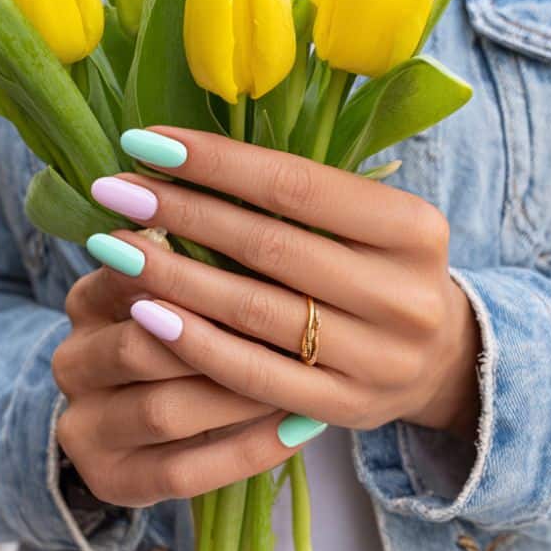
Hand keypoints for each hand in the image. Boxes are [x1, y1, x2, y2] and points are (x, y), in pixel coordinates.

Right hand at [51, 267, 299, 506]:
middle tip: (294, 331)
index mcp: (85, 301)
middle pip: (140, 347)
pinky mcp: (110, 480)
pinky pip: (182, 473)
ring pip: (162, 411)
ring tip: (302, 380)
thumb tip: (264, 220)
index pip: (130, 276)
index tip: (268, 267)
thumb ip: (204, 261)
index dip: (196, 274)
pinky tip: (298, 432)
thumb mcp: (178, 287)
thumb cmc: (181, 333)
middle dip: (220, 341)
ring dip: (238, 396)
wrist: (134, 420)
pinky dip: (247, 452)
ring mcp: (84, 427)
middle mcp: (72, 363)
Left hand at [88, 127, 481, 440]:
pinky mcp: (346, 408)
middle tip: (113, 190)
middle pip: (269, 245)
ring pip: (254, 311)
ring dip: (171, 275)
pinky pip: (253, 374)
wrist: (439, 359)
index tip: (145, 142)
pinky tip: (142, 311)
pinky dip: (193, 340)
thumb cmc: (377, 267)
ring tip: (112, 245)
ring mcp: (379, 360)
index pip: (297, 184)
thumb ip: (297, 192)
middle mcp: (405, 295)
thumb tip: (180, 152)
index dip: (215, 161)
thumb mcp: (366, 220)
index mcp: (415, 229)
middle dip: (179, 211)